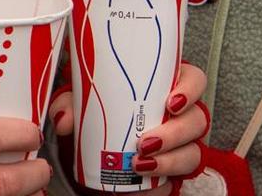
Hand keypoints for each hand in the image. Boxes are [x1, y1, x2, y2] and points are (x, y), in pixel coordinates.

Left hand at [51, 61, 209, 190]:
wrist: (98, 151)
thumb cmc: (102, 114)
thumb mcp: (84, 103)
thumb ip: (71, 105)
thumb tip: (64, 119)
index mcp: (167, 86)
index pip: (194, 80)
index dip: (190, 89)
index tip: (171, 101)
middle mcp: (181, 115)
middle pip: (197, 119)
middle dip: (175, 132)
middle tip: (145, 141)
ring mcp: (181, 144)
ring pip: (193, 151)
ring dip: (170, 159)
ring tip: (140, 164)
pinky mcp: (173, 169)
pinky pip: (180, 177)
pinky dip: (163, 180)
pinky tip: (146, 181)